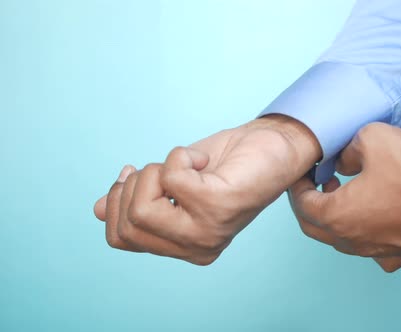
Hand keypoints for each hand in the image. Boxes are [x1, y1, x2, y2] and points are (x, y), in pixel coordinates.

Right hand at [93, 115, 320, 264]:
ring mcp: (207, 231)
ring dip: (157, 170)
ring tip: (188, 164)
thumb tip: (97, 209)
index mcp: (183, 246)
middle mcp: (196, 247)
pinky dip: (180, 156)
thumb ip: (141, 198)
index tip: (132, 174)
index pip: (121, 238)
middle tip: (166, 168)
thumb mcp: (174, 182)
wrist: (272, 147)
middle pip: (126, 224)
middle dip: (135, 184)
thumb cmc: (226, 163)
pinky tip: (204, 160)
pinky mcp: (218, 207)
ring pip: (141, 207)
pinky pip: (170, 177)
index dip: (115, 202)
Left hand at [288, 123, 400, 271]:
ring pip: (342, 241)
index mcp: (337, 215)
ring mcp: (378, 250)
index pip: (303, 205)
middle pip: (316, 228)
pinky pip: (375, 252)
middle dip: (311, 204)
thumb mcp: (368, 138)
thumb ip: (346, 150)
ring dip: (335, 218)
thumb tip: (344, 160)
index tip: (302, 172)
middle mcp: (353, 240)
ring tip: (345, 193)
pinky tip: (375, 220)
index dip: (298, 186)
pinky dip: (366, 237)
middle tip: (319, 182)